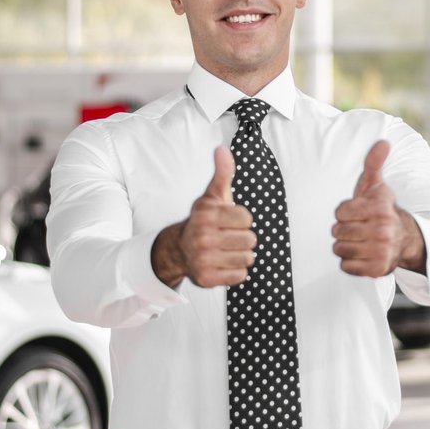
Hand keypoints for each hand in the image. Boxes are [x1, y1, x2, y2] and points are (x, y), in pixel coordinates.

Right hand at [152, 148, 256, 287]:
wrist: (179, 249)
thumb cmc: (204, 221)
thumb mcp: (212, 196)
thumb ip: (222, 174)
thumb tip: (222, 149)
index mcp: (206, 215)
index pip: (247, 219)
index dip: (242, 220)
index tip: (230, 221)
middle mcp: (202, 237)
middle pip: (250, 240)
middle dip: (243, 238)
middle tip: (228, 237)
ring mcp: (203, 259)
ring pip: (247, 259)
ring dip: (241, 255)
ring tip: (227, 250)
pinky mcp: (206, 279)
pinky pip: (240, 276)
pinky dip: (236, 272)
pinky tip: (223, 264)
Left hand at [332, 140, 425, 276]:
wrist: (404, 239)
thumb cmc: (381, 210)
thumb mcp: (376, 186)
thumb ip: (374, 163)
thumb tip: (383, 142)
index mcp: (380, 208)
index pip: (339, 212)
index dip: (343, 213)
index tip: (356, 213)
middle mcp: (383, 230)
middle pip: (337, 232)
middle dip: (343, 230)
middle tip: (358, 228)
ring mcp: (381, 251)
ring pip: (339, 250)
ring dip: (344, 246)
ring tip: (359, 241)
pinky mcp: (377, 269)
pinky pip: (345, 267)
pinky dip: (349, 263)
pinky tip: (361, 254)